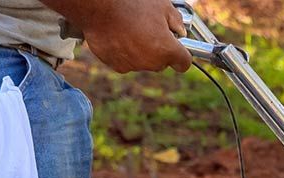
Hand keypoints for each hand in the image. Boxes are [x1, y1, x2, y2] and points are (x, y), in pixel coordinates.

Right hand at [77, 0, 193, 72]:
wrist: (99, 7)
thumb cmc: (132, 3)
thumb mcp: (162, 5)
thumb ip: (176, 21)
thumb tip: (180, 31)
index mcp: (166, 50)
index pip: (183, 63)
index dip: (182, 55)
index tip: (179, 48)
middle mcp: (152, 63)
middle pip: (162, 62)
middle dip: (159, 50)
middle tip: (150, 30)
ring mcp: (134, 66)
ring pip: (143, 62)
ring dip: (141, 50)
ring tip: (132, 29)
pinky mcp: (117, 65)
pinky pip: (126, 61)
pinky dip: (125, 52)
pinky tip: (120, 36)